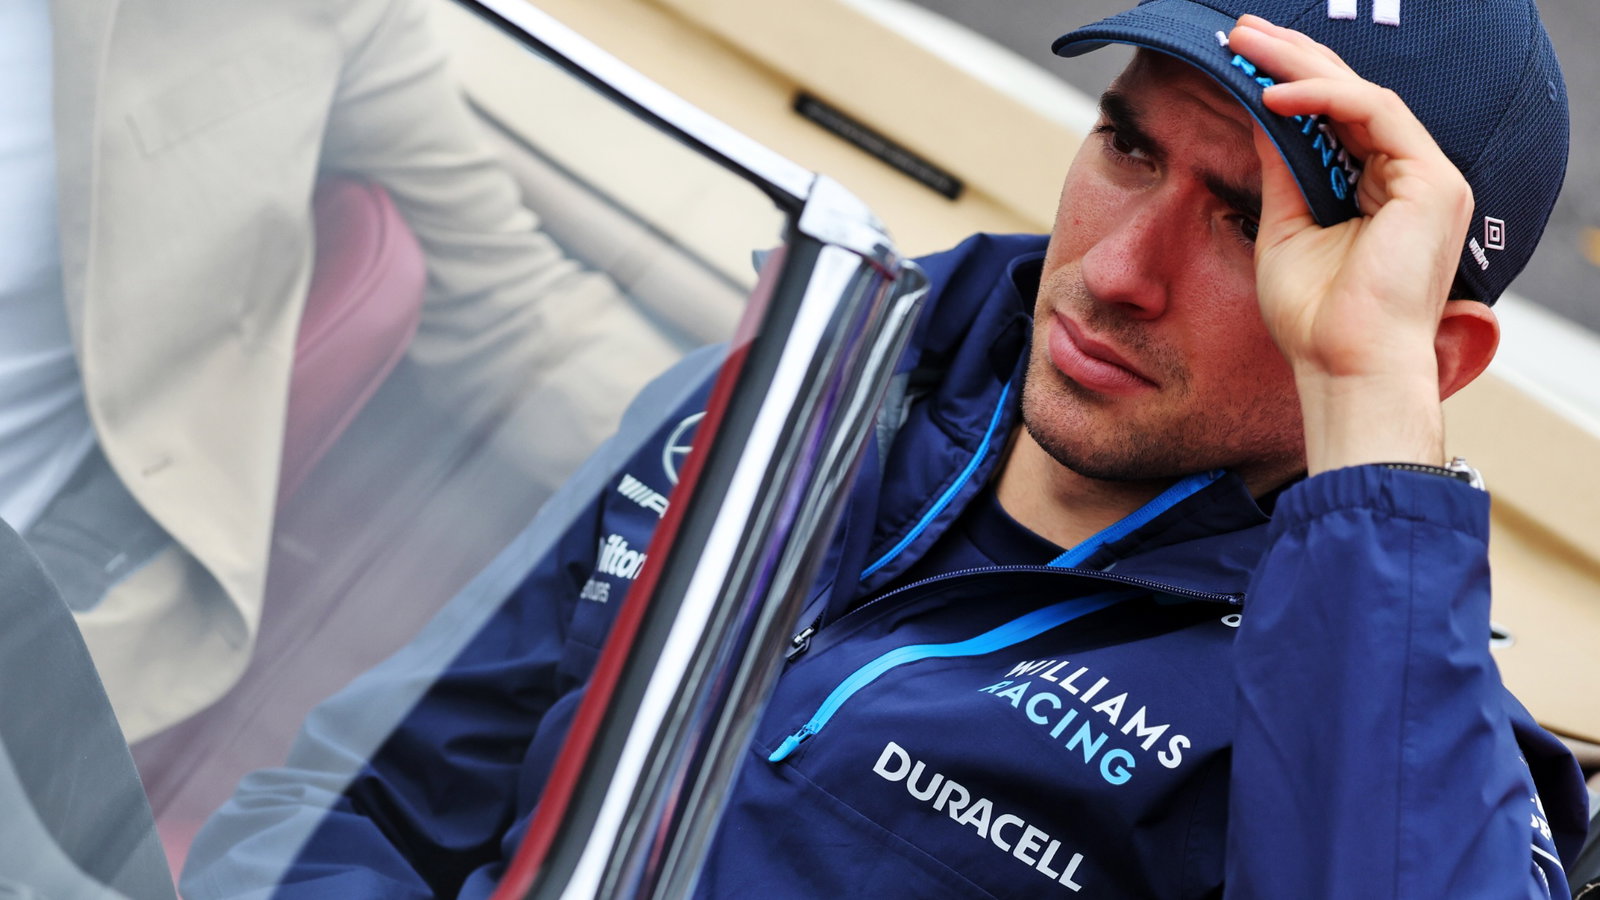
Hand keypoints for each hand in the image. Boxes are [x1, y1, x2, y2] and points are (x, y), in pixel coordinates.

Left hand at [1228, 16, 1474, 471]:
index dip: (1290, 79)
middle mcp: (1410, 177)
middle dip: (1293, 55)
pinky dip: (1322, 98)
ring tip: (1247, 47)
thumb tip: (1259, 115)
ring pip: (1362, 94)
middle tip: (1241, 31)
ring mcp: (1427, 177)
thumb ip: (1280, 171)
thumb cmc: (1315, 318)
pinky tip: (1273, 94)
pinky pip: (1374, 113)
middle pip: (1350, 95)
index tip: (1238, 58)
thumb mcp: (1284, 227)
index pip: (1336, 116)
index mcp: (1380, 189)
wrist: (1344, 368)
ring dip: (1301, 64)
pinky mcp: (1432, 182)